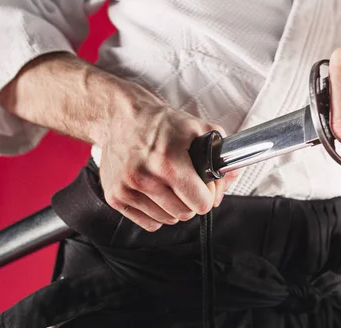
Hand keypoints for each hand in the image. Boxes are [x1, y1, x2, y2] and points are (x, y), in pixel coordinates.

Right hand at [98, 101, 235, 231]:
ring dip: (174, 207)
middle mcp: (145, 177)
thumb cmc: (161, 124)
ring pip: (167, 220)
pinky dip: (157, 213)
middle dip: (191, 200)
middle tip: (187, 183)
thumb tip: (225, 185)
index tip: (204, 185)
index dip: (207, 194)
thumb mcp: (198, 129)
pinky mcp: (115, 197)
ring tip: (169, 184)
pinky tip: (155, 193)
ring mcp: (127, 189)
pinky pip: (149, 223)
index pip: (200, 203)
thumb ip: (220, 156)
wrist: (121, 118)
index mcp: (168, 161)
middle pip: (185, 214)